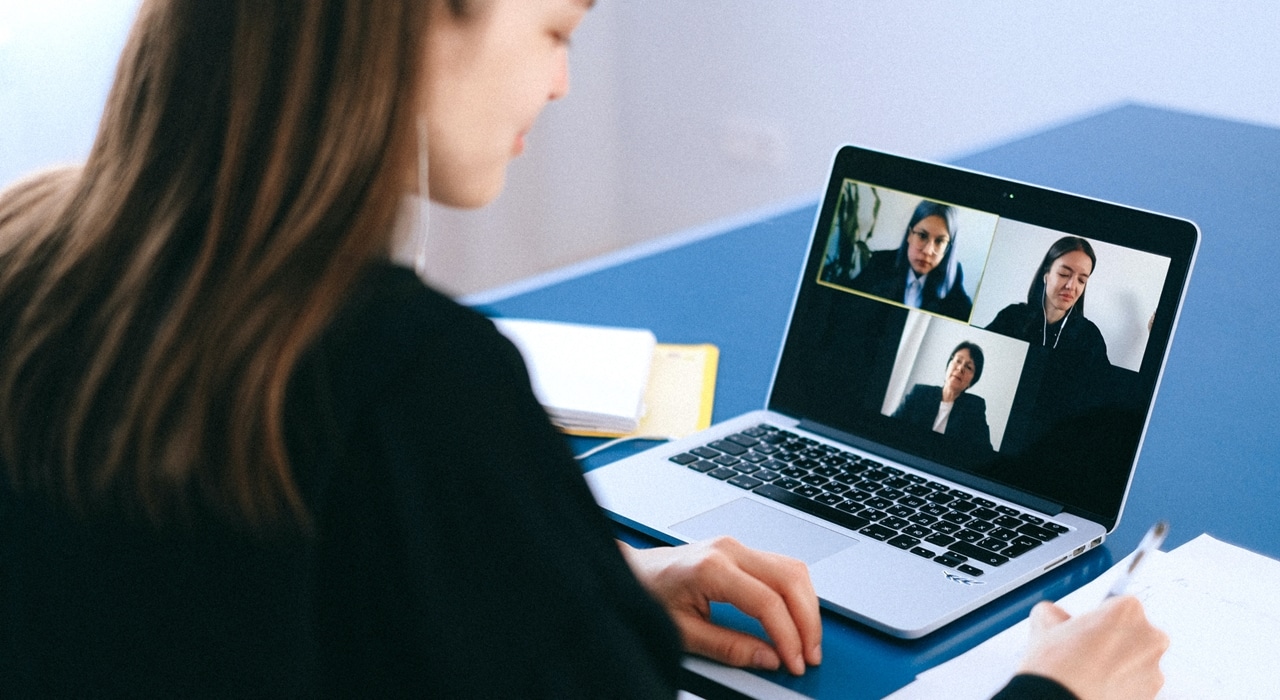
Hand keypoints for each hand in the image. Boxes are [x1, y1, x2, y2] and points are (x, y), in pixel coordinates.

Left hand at [619, 537, 821, 675]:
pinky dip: (796, 594)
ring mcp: (736, 546)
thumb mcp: (684, 632)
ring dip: (807, 606)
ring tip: (807, 641)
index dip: (788, 636)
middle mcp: (729, 550)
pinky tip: (796, 617)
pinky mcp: (739, 550)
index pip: (767, 602)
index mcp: (712, 568)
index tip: (794, 661)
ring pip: (793, 569)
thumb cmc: (648, 595)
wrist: (631, 571)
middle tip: (810, 655)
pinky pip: (782, 567)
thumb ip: (729, 647)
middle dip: (807, 621)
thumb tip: (769, 658)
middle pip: (790, 580)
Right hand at [1016, 596, 1168, 699]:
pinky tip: (1097, 687)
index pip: (1119, 604)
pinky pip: (1138, 684)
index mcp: (1129, 610)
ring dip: (1119, 664)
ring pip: (1137, 660)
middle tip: (1087, 650)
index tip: (1088, 627)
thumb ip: (1058, 613)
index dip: (1099, 616)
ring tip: (1089, 673)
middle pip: (1135, 631)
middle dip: (1115, 639)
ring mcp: (1155, 670)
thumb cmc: (1057, 667)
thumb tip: (1058, 618)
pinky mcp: (1152, 696)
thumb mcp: (1044, 622)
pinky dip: (1122, 685)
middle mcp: (1150, 637)